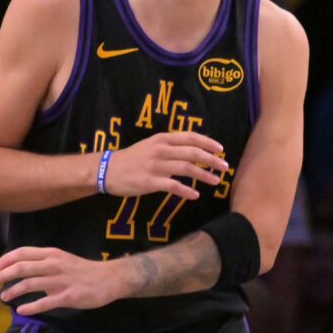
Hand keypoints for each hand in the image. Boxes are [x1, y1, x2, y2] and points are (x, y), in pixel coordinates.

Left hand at [0, 247, 124, 314]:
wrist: (109, 278)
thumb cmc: (83, 270)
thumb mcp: (62, 258)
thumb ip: (44, 262)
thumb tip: (21, 267)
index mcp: (52, 254)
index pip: (23, 252)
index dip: (6, 259)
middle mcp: (54, 265)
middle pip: (21, 268)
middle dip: (3, 276)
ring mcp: (60, 281)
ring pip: (29, 285)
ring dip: (12, 292)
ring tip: (4, 297)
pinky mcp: (67, 297)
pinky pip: (44, 303)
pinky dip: (30, 308)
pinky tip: (21, 311)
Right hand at [105, 132, 227, 199]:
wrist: (107, 169)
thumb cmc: (132, 158)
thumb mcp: (150, 145)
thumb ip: (170, 146)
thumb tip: (192, 149)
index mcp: (162, 138)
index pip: (190, 137)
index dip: (208, 142)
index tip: (221, 149)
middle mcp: (161, 150)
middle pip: (192, 152)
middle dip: (211, 159)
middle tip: (225, 166)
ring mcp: (155, 166)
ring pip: (186, 168)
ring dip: (204, 175)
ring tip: (216, 181)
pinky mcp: (150, 182)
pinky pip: (173, 186)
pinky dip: (186, 191)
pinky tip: (195, 195)